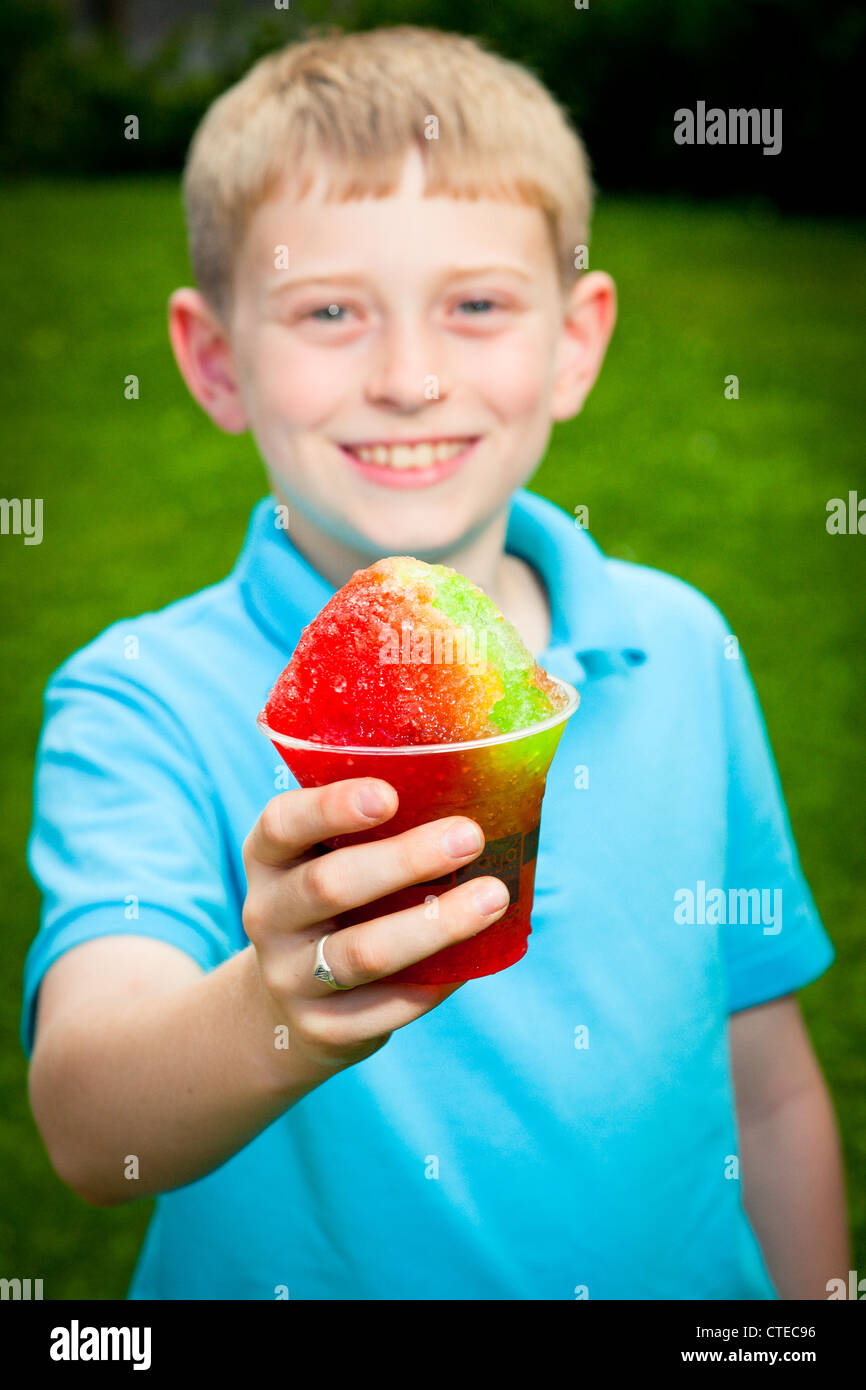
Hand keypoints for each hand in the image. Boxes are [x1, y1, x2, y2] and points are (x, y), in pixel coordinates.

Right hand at [242, 778, 508, 1077]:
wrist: (293, 998)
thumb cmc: (338, 903)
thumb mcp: (330, 858)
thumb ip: (380, 829)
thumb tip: (479, 795)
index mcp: (269, 859)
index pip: (283, 825)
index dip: (331, 808)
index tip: (389, 795)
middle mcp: (266, 915)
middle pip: (329, 885)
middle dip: (405, 860)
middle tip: (469, 836)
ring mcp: (289, 977)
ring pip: (362, 953)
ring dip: (434, 924)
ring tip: (492, 897)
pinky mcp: (321, 1028)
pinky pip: (386, 1007)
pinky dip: (434, 982)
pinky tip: (470, 961)